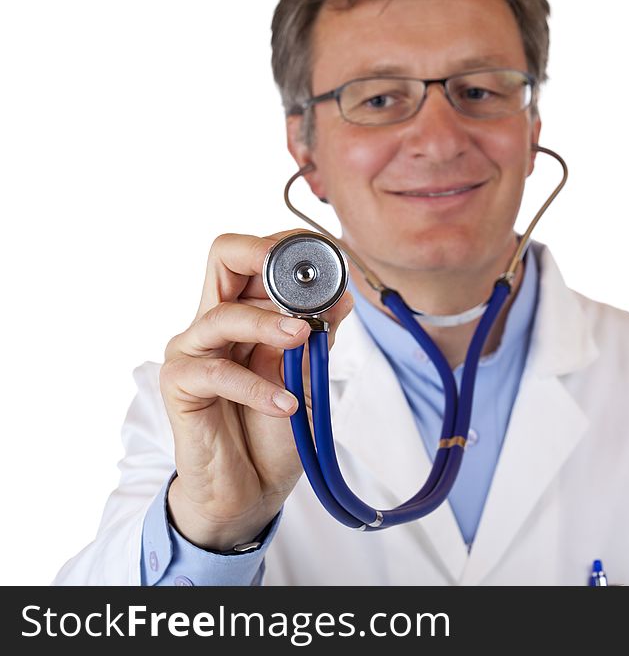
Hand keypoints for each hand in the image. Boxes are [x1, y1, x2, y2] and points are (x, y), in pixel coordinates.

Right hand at [159, 231, 353, 550]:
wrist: (251, 489)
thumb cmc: (275, 430)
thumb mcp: (308, 376)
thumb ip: (320, 336)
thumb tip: (344, 296)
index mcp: (245, 311)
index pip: (253, 254)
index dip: (286, 245)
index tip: (328, 256)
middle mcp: (214, 322)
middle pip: (223, 255)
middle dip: (266, 257)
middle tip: (304, 279)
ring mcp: (192, 350)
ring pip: (223, 314)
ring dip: (268, 324)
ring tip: (303, 339)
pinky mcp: (180, 385)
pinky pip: (216, 373)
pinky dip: (256, 387)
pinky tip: (285, 404)